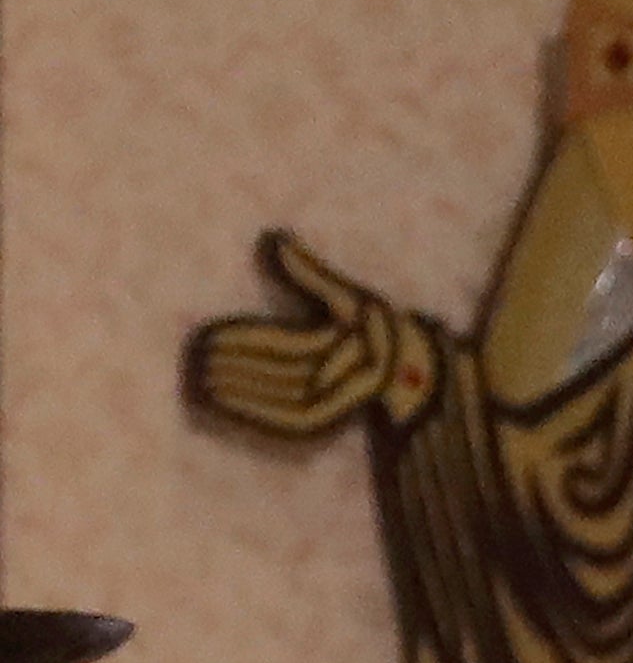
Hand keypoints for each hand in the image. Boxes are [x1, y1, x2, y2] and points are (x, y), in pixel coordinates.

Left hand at [188, 230, 432, 435]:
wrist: (408, 372)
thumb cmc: (369, 326)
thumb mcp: (344, 294)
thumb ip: (305, 270)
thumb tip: (270, 237)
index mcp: (341, 338)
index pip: (283, 343)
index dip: (242, 343)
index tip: (205, 339)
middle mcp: (340, 373)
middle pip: (277, 374)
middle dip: (233, 368)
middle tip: (193, 361)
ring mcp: (334, 401)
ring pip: (278, 401)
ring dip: (237, 394)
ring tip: (199, 384)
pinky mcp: (325, 425)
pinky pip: (285, 425)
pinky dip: (251, 416)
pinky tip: (221, 407)